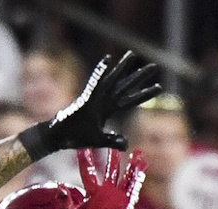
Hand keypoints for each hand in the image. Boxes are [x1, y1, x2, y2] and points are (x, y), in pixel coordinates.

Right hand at [18, 52, 160, 159]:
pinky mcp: (84, 99)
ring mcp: (94, 98)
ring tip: (132, 55)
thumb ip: (113, 140)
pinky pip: (94, 85)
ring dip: (121, 68)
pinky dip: (100, 73)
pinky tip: (107, 61)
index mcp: (108, 109)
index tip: (159, 87)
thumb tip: (127, 144)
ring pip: (111, 80)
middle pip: (125, 86)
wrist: (58, 137)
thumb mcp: (99, 141)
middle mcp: (103, 100)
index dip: (144, 94)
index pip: (130, 100)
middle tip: (154, 66)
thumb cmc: (75, 137)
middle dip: (139, 77)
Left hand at [66, 148, 149, 208]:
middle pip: (108, 171)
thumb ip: (67, 203)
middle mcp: (106, 194)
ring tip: (135, 152)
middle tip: (111, 142)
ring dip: (129, 165)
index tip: (82, 147)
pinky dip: (138, 177)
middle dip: (110, 157)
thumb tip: (60, 187)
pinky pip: (133, 188)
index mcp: (92, 195)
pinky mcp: (126, 204)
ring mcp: (117, 198)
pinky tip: (141, 165)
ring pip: (124, 177)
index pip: (88, 174)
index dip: (86, 160)